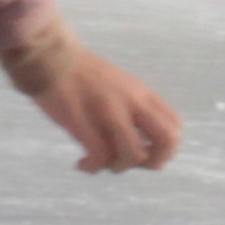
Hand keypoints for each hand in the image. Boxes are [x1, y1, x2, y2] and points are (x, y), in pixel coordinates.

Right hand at [1, 21, 184, 172]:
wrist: (50, 57)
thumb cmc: (81, 74)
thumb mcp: (120, 85)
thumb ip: (134, 108)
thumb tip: (141, 145)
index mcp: (141, 93)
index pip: (174, 126)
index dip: (166, 149)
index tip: (145, 152)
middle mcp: (131, 101)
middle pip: (166, 140)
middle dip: (153, 161)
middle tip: (130, 163)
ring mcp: (108, 111)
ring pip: (133, 154)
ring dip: (117, 167)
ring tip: (99, 162)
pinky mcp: (84, 121)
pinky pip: (100, 156)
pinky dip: (93, 167)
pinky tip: (82, 164)